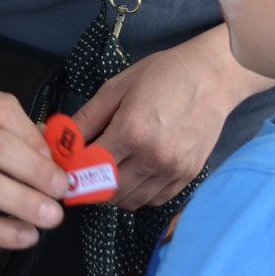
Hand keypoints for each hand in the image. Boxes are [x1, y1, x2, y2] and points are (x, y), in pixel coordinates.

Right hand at [0, 87, 65, 251]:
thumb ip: (15, 142)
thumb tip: (61, 162)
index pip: (0, 108)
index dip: (34, 137)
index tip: (56, 163)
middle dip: (34, 169)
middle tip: (61, 191)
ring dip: (23, 201)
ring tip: (51, 217)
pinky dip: (2, 230)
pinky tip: (26, 236)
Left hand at [70, 31, 242, 209]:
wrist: (212, 77)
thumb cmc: (163, 74)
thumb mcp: (117, 87)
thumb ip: (87, 118)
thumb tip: (62, 139)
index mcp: (131, 131)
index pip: (89, 167)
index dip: (72, 171)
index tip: (63, 170)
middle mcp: (153, 157)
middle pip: (108, 192)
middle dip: (89, 186)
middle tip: (82, 175)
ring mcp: (172, 170)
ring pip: (131, 201)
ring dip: (112, 194)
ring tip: (107, 174)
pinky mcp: (187, 176)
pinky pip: (154, 200)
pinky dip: (138, 194)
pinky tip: (133, 176)